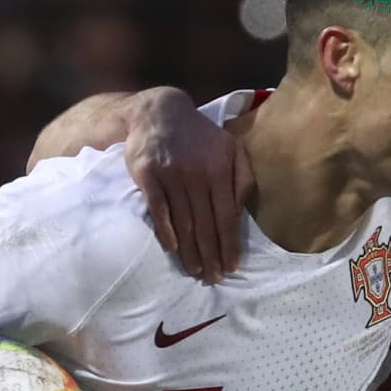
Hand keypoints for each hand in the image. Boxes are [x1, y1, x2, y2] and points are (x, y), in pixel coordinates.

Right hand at [122, 86, 254, 282]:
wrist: (160, 112)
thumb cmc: (200, 136)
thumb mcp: (230, 148)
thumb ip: (243, 177)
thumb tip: (241, 210)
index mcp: (219, 170)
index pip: (227, 216)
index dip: (230, 243)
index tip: (233, 266)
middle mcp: (197, 174)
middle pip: (206, 224)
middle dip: (211, 254)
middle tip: (214, 278)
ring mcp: (171, 175)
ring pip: (183, 221)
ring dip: (190, 250)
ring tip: (195, 271)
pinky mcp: (148, 175)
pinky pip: (158, 208)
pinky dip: (166, 230)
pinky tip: (173, 248)